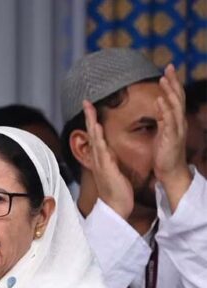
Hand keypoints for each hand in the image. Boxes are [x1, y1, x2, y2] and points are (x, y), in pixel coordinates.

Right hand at [83, 100, 134, 218]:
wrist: (116, 208)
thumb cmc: (117, 192)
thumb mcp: (113, 172)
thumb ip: (110, 161)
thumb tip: (108, 152)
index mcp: (101, 158)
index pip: (96, 136)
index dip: (93, 121)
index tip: (91, 107)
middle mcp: (98, 159)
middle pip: (91, 133)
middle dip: (89, 117)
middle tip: (86, 101)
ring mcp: (100, 163)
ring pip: (95, 139)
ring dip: (91, 123)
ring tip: (89, 109)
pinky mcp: (105, 168)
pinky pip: (101, 150)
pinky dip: (98, 138)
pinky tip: (96, 128)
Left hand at [153, 64, 189, 186]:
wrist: (170, 171)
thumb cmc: (165, 152)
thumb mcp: (162, 131)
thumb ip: (162, 117)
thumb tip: (158, 103)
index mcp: (175, 120)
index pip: (175, 98)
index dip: (173, 83)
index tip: (168, 70)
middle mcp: (179, 122)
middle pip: (178, 98)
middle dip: (174, 82)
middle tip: (169, 67)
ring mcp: (176, 129)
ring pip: (175, 107)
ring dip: (170, 92)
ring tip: (164, 80)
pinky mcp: (171, 137)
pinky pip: (168, 121)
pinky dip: (165, 110)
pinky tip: (160, 101)